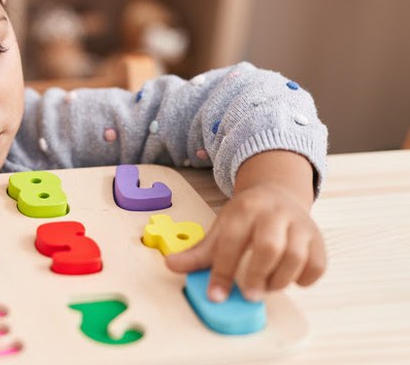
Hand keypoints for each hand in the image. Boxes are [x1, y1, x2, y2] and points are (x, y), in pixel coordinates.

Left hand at [166, 150, 326, 301]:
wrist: (278, 193)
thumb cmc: (245, 217)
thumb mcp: (220, 229)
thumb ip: (199, 252)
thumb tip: (171, 266)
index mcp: (243, 209)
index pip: (231, 241)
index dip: (222, 271)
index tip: (215, 296)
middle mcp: (273, 213)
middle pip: (269, 246)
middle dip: (257, 275)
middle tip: (248, 294)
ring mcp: (299, 224)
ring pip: (295, 256)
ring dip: (279, 280)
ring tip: (265, 288)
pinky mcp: (318, 238)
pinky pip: (317, 264)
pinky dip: (304, 278)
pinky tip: (289, 280)